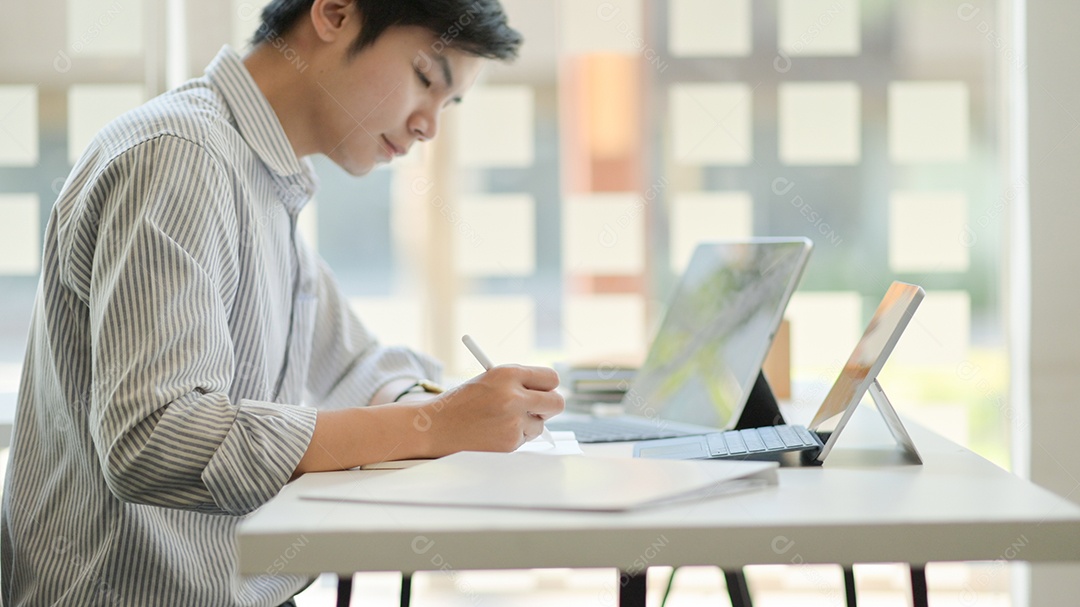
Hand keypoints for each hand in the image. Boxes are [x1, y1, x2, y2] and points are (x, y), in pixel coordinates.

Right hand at [416, 364, 563, 454]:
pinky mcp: (510, 442)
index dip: (548, 385)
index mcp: (508, 373)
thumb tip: (548, 394)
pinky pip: (525, 438)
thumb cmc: (463, 402)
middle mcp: (514, 396)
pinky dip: (514, 436)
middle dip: (551, 406)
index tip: (545, 390)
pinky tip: (493, 432)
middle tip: (541, 408)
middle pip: (557, 402)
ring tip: (500, 420)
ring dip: (528, 424)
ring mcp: (513, 421)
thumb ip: (519, 384)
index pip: (550, 378)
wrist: (436, 426)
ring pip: (540, 424)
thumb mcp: (490, 380)